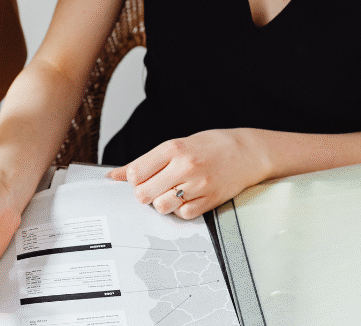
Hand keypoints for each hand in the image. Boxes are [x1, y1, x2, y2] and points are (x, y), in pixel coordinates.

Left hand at [108, 129, 269, 219]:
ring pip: (162, 207)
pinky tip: (187, 198)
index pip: (135, 173)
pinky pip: (183, 215)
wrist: (247, 152)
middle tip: (155, 187)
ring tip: (172, 193)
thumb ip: (144, 161)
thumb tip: (113, 175)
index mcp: (173, 148)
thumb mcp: (176, 145)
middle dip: (144, 194)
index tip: (140, 177)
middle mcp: (185, 166)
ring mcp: (198, 185)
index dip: (133, 179)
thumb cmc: (210, 146)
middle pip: (144, 194)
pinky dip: (181, 210)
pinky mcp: (210, 200)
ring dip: (162, 203)